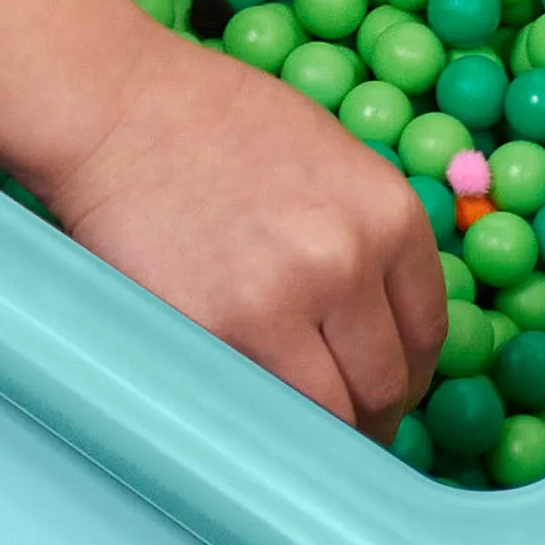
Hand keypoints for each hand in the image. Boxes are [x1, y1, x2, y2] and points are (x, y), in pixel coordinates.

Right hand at [18, 31, 449, 433]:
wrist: (116, 109)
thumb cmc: (214, 122)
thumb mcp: (330, 157)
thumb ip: (368, 233)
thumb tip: (386, 321)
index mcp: (388, 213)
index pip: (427, 330)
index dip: (409, 373)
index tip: (387, 390)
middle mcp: (347, 259)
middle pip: (386, 382)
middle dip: (371, 416)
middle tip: (345, 428)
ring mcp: (282, 301)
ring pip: (330, 412)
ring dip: (322, 433)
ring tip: (301, 435)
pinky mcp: (217, 332)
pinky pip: (262, 408)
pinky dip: (266, 425)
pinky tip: (256, 416)